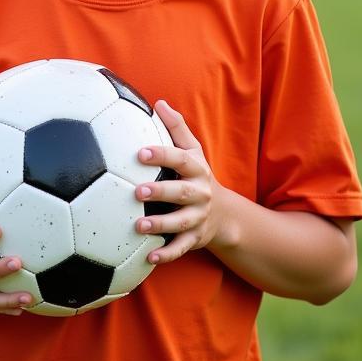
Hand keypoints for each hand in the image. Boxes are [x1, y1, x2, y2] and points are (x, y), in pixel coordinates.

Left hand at [134, 101, 227, 264]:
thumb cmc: (197, 176)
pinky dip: (166, 255)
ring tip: (138, 226)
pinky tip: (148, 257)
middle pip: (180, 192)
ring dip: (160, 225)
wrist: (224, 214)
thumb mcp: (193, 151)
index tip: (140, 152)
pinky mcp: (194, 239)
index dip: (161, 155)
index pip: (180, 159)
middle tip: (136, 191)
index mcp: (196, 169)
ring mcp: (198, 218)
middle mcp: (200, 193)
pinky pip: (180, 248)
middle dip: (160, 191)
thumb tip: (158, 102)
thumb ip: (176, 128)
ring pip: (180, 223)